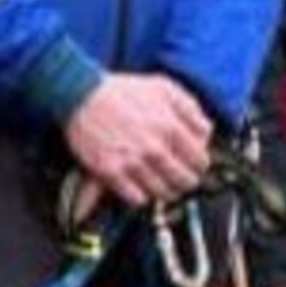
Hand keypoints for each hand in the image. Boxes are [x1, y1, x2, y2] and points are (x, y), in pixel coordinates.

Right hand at [65, 74, 211, 205]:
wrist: (79, 93)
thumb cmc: (121, 90)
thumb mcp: (163, 87)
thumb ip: (191, 109)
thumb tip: (206, 133)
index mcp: (170, 126)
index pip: (201, 161)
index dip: (198, 163)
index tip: (190, 163)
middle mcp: (154, 147)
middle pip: (185, 181)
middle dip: (184, 179)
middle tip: (175, 175)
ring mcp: (132, 161)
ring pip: (163, 193)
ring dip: (163, 189)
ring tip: (157, 181)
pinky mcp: (110, 171)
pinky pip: (137, 199)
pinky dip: (140, 195)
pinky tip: (137, 184)